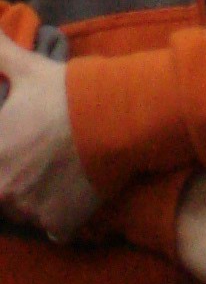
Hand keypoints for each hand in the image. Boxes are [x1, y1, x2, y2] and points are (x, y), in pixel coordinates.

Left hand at [0, 31, 99, 238]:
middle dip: (15, 177)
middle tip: (41, 158)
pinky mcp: (57, 224)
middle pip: (3, 191)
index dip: (5, 156)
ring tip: (59, 172)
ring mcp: (29, 211)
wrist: (117, 116)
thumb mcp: (28, 70)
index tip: (18, 147)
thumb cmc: (67, 93)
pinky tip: (72, 191)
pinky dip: (60, 215)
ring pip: (24, 210)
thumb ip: (1, 56)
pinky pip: (52, 227)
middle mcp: (3, 189)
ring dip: (34, 197)